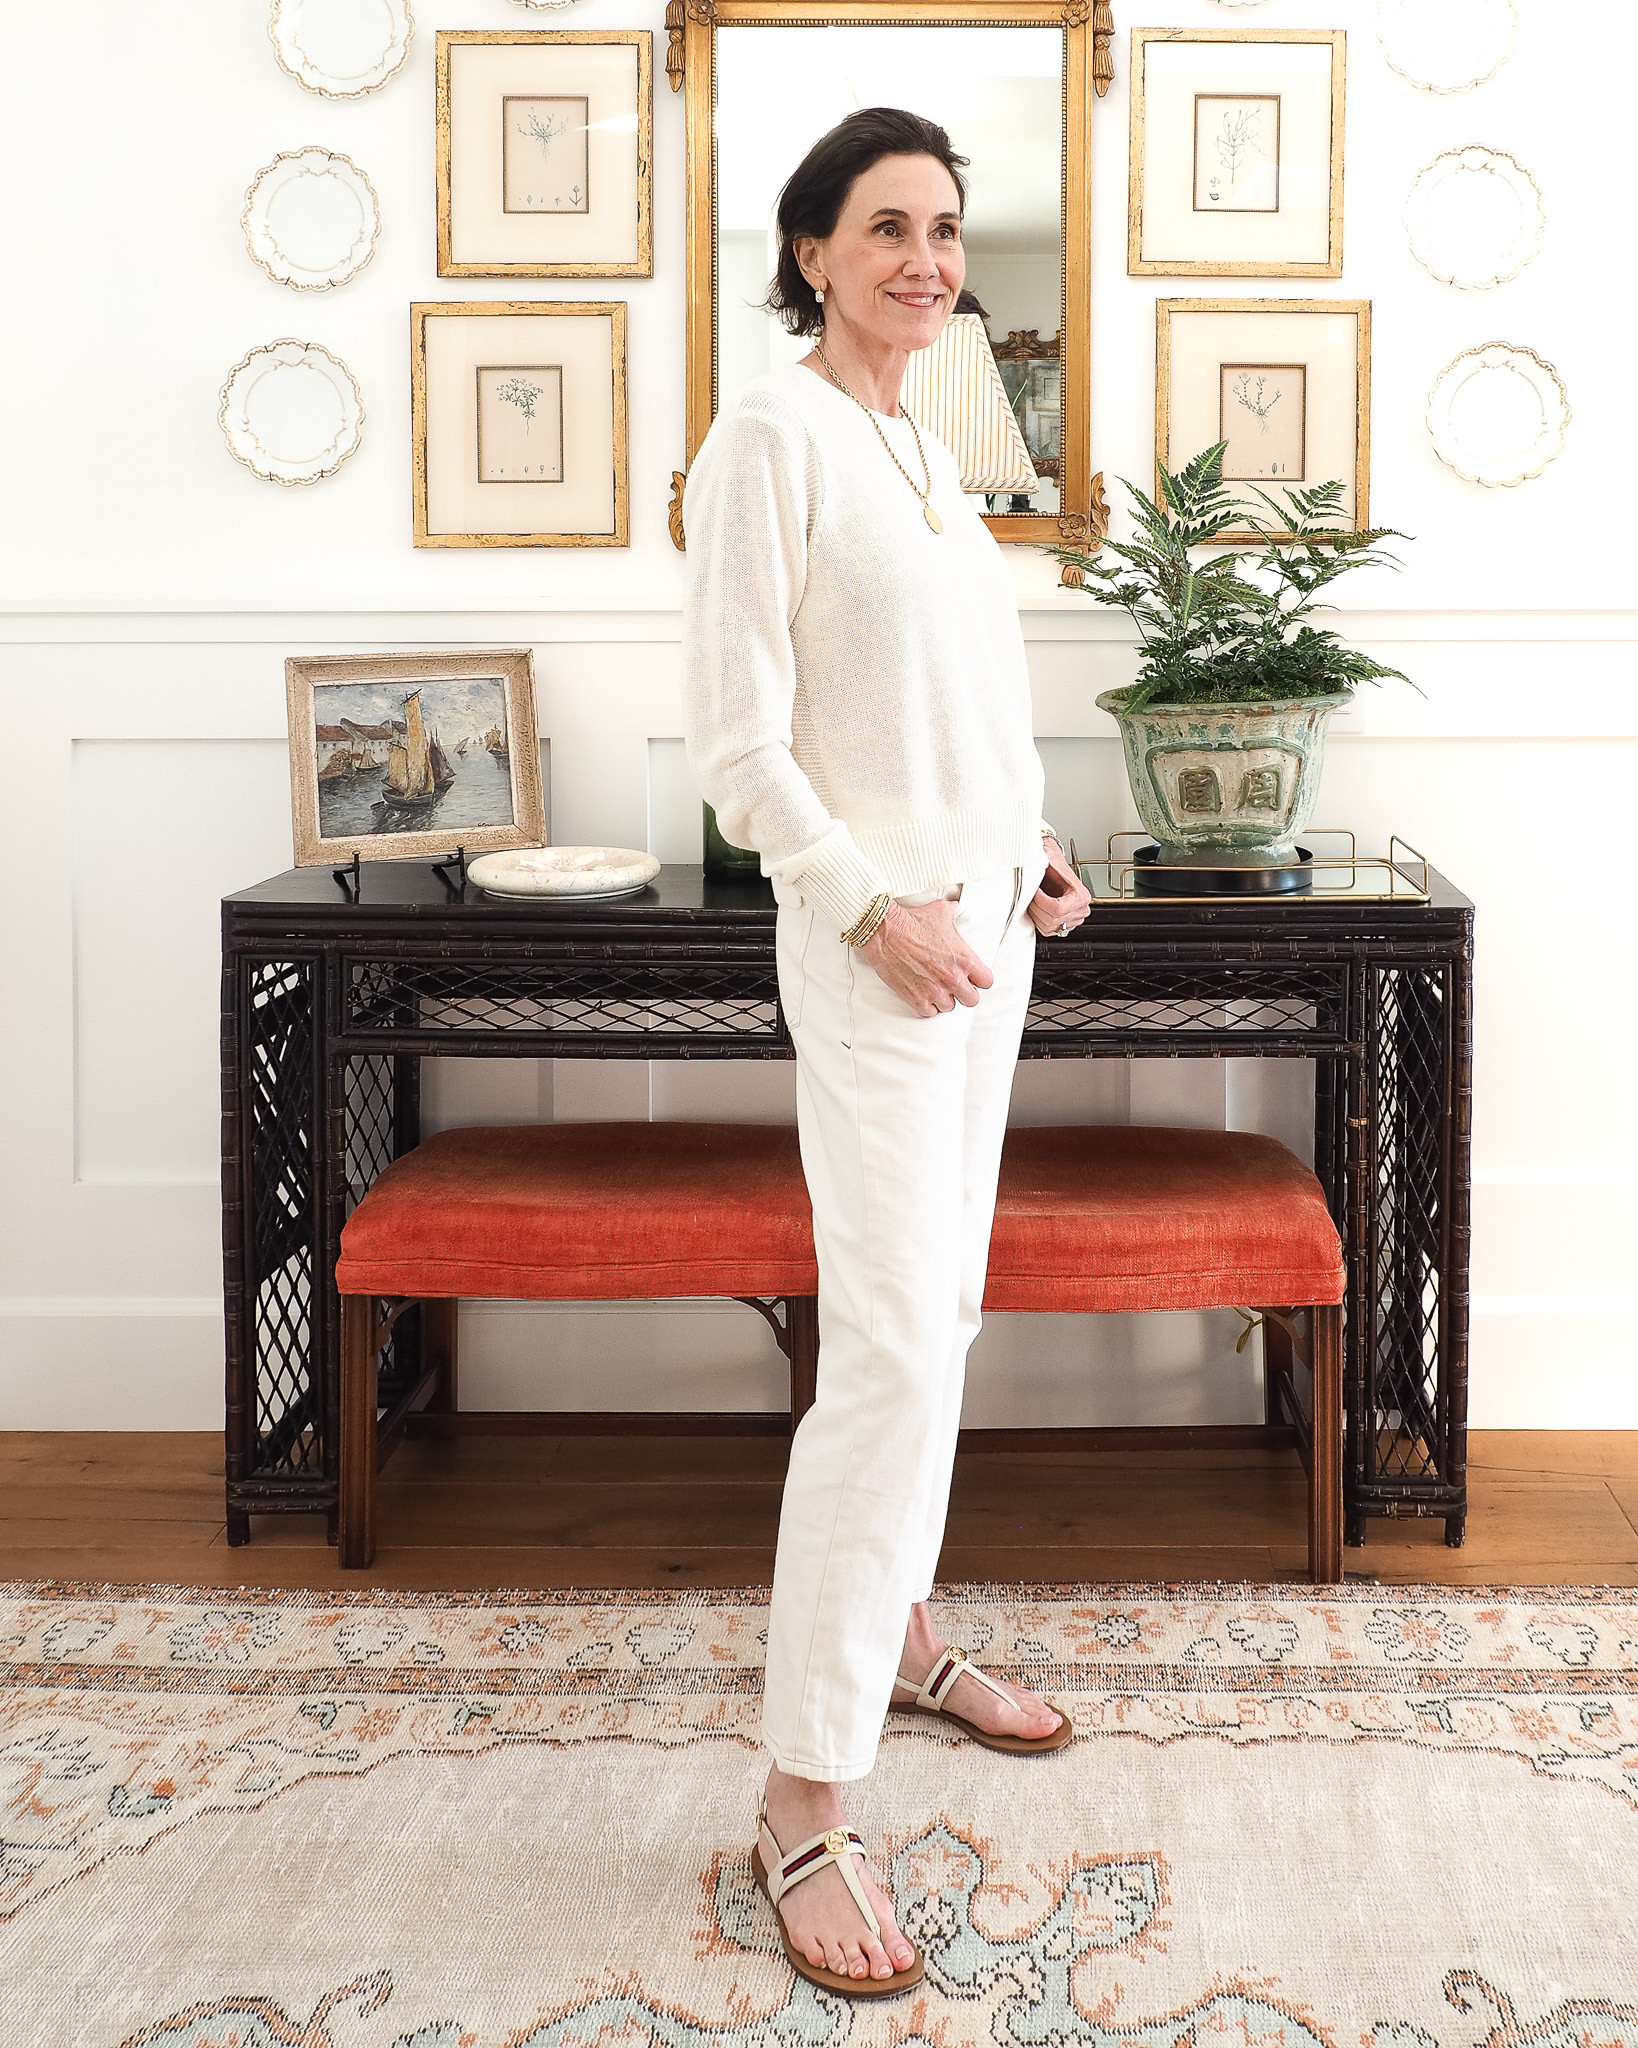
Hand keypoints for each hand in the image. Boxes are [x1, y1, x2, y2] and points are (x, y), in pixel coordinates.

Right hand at [858, 898, 993, 1017]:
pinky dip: (926, 1005)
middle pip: (972, 1000)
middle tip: (954, 985)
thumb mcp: (941, 911)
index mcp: (965, 959)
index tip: (971, 976)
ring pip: (949, 1007)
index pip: (986, 982)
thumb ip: (954, 913)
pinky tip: (922, 994)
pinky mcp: (916, 998)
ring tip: (935, 988)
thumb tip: (955, 907)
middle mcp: (953, 978)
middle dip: (964, 993)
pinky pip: (929, 1012)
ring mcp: (934, 991)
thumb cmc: (912, 920)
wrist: (884, 931)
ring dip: (944, 998)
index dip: (979, 979)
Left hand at [1027, 837, 1091, 938]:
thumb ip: (1044, 858)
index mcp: (1081, 896)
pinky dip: (1038, 920)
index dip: (1040, 901)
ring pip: (1047, 926)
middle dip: (1036, 907)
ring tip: (1033, 899)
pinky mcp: (1064, 926)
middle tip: (1030, 894)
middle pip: (1051, 919)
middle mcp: (1081, 910)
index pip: (1057, 909)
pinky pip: (1046, 930)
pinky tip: (1037, 907)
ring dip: (1036, 913)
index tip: (1034, 891)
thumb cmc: (1052, 863)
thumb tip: (1033, 858)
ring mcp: (1073, 920)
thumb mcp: (1049, 856)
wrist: (1053, 867)